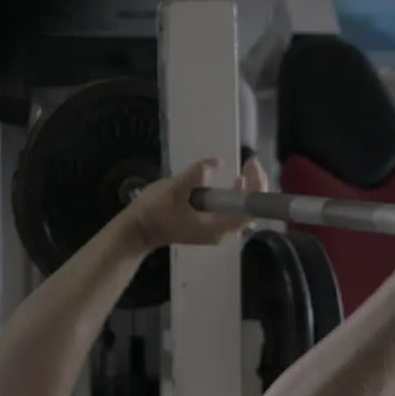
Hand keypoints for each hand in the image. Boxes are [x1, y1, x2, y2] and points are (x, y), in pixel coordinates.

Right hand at [124, 157, 268, 249]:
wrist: (138, 231)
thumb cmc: (154, 211)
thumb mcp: (174, 188)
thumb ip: (196, 175)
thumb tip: (217, 163)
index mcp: (218, 226)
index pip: (249, 208)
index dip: (256, 185)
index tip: (251, 165)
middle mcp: (223, 232)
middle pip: (250, 209)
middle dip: (255, 185)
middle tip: (250, 163)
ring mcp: (217, 231)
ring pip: (242, 211)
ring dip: (247, 190)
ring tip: (246, 170)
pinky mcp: (210, 227)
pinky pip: (232, 212)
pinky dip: (236, 197)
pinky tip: (233, 184)